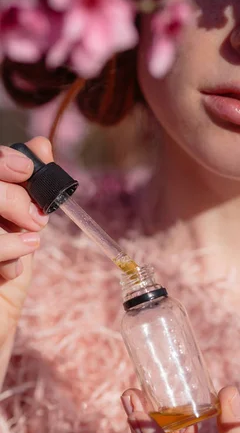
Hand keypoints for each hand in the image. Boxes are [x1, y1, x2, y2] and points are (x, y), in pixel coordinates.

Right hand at [0, 137, 52, 347]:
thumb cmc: (0, 288)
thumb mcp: (18, 239)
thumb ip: (27, 196)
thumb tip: (41, 144)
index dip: (2, 159)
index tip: (28, 170)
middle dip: (10, 193)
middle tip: (36, 219)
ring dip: (7, 215)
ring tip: (28, 246)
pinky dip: (3, 248)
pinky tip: (13, 268)